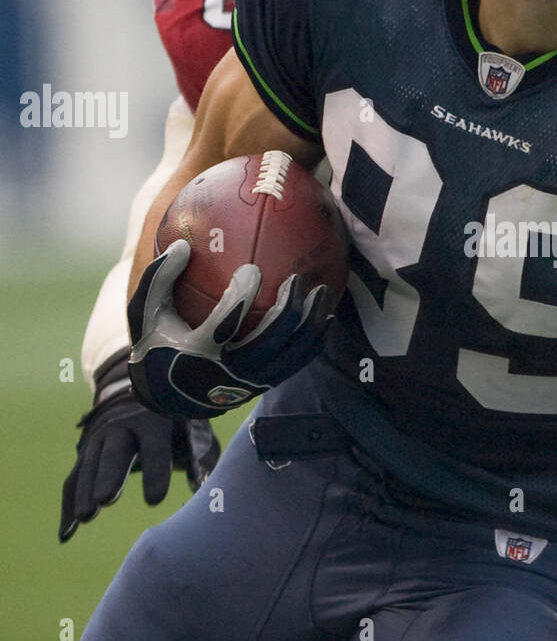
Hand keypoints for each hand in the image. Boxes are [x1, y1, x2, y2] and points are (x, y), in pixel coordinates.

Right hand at [60, 349, 220, 542]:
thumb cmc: (179, 425)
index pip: (155, 447)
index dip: (156, 472)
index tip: (155, 501)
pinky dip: (69, 505)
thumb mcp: (195, 435)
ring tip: (85, 519)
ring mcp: (99, 439)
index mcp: (155, 420)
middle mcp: (122, 426)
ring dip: (85, 492)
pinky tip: (68, 532)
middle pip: (114, 452)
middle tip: (105, 500)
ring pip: (89, 466)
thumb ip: (201, 460)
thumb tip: (204, 489)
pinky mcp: (86, 454)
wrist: (146, 400)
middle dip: (109, 475)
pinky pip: (74, 480)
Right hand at [127, 239, 330, 418]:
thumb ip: (160, 277)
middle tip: (299, 279)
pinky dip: (313, 343)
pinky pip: (295, 365)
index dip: (242, 298)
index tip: (254, 270)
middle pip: (269, 341)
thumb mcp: (146, 312)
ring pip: (290, 355)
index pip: (225, 325)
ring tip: (323, 293)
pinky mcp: (261, 386)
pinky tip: (326, 319)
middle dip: (289, 309)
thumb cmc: (155, 342)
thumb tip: (184, 244)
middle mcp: (227, 372)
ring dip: (310, 324)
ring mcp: (248, 383)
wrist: (165, 396)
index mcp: (197, 353)